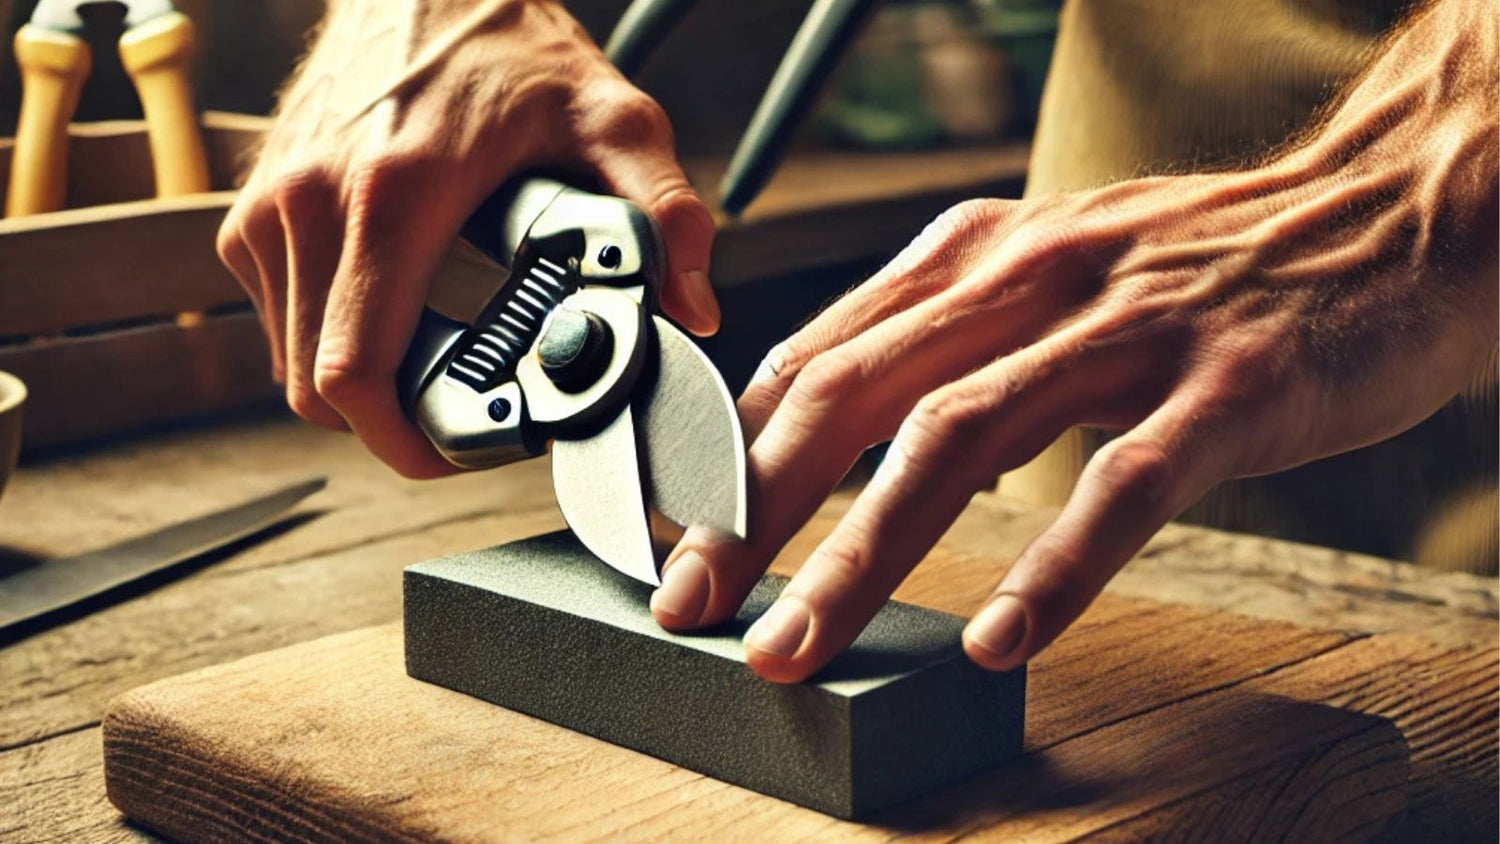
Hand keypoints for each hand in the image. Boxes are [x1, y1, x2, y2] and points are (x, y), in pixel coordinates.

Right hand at [217, 0, 717, 476]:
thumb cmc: (508, 43)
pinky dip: (325, 335)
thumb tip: (694, 306)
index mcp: (394, 195)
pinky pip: (276, 311)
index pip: (353, 370)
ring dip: (354, 382)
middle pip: (314, 385)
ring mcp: (271, 204)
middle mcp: (311, 203)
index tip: (451, 451)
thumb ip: (664, 211)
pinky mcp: (252, 204)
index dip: (397, 440)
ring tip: (430, 366)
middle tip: (459, 417)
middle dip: (386, 423)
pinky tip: (388, 315)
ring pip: (288, 356)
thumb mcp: (612, 116)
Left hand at [649, 0, 1496, 680]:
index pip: (818, 357)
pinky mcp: (1224, 387)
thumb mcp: (1047, 262)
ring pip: (958, 441)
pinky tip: (999, 639)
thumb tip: (812, 395)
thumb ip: (937, 325)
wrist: (1385, 210)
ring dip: (861, 553)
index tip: (674, 533)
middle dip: (755, 511)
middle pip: (855, 398)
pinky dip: (1051, 565)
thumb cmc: (1200, 258)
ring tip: (798, 643)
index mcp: (975, 253)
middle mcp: (1029, 280)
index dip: (731, 450)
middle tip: (691, 605)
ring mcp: (1126, 329)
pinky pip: (1121, 484)